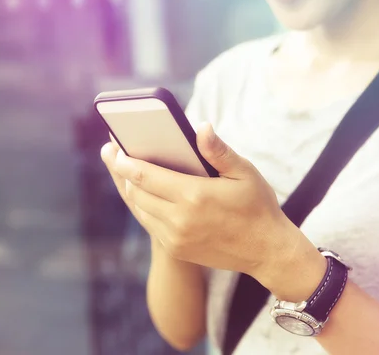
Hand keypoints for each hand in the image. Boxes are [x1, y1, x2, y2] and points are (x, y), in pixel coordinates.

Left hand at [101, 123, 321, 290]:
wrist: (267, 250)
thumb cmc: (258, 206)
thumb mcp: (245, 173)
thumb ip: (219, 151)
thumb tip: (201, 127)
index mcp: (194, 196)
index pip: (145, 176)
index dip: (124, 161)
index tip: (112, 148)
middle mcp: (179, 219)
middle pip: (136, 193)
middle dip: (120, 173)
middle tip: (111, 154)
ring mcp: (176, 238)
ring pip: (140, 210)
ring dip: (129, 190)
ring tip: (122, 172)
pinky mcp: (178, 249)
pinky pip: (150, 224)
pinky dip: (142, 207)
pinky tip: (142, 193)